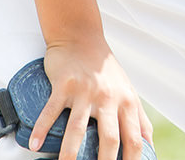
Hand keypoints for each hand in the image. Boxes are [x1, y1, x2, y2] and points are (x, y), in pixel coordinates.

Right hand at [34, 39, 151, 159]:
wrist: (81, 36)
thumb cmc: (106, 69)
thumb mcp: (129, 90)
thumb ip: (140, 118)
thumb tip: (149, 145)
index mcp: (126, 102)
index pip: (134, 139)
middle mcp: (108, 98)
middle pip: (109, 138)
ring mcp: (85, 91)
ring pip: (78, 129)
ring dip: (70, 153)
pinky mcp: (64, 85)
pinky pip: (51, 111)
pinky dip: (41, 129)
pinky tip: (35, 145)